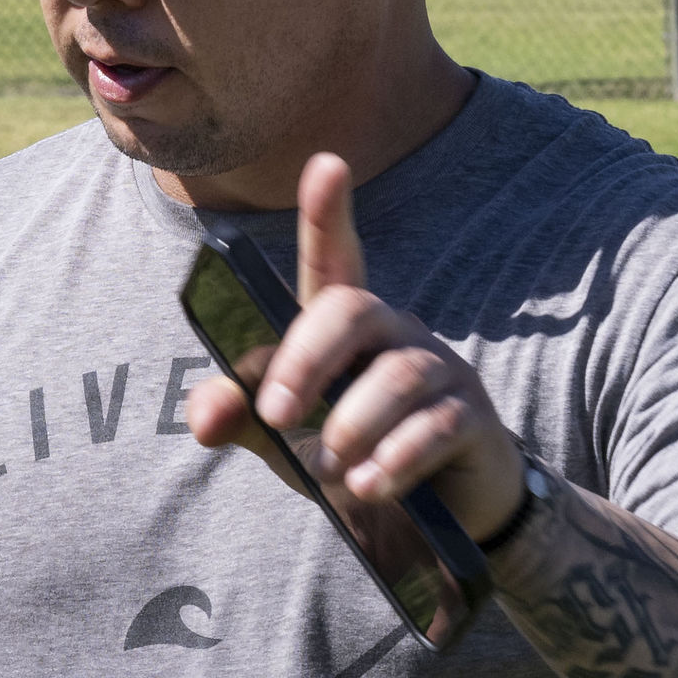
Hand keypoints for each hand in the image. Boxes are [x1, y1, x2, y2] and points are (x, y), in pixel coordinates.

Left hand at [181, 152, 524, 541]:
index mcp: (346, 328)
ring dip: (353, 424)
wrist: (435, 513)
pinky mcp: (471, 417)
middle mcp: (395, 333)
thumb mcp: (288, 438)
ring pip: (398, 374)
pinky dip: (396, 458)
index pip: (335, 260)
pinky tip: (369, 485)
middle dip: (306, 359)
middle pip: (353, 309)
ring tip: (332, 469)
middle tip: (277, 415)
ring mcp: (439, 370)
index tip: (327, 164)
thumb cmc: (355, 455)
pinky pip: (436, 425)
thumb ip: (243, 419)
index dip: (328, 215)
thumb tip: (206, 413)